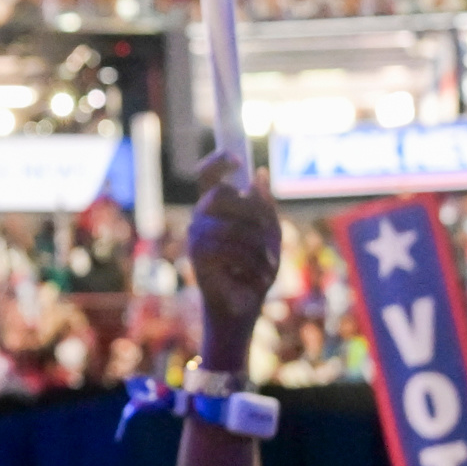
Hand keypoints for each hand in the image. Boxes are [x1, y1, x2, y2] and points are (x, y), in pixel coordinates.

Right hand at [181, 150, 279, 363]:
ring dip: (256, 247)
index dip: (218, 161)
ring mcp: (196, 236)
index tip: (239, 160)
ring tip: (267, 268)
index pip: (207, 175)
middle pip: (219, 195)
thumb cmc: (256, 270)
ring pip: (229, 225)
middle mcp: (202, 218)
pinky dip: (249, 262)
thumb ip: (265, 207)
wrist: (245, 305)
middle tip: (268, 235)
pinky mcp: (197, 257)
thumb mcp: (270, 235)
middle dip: (250, 213)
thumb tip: (260, 174)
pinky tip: (256, 276)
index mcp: (218, 209)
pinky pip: (224, 247)